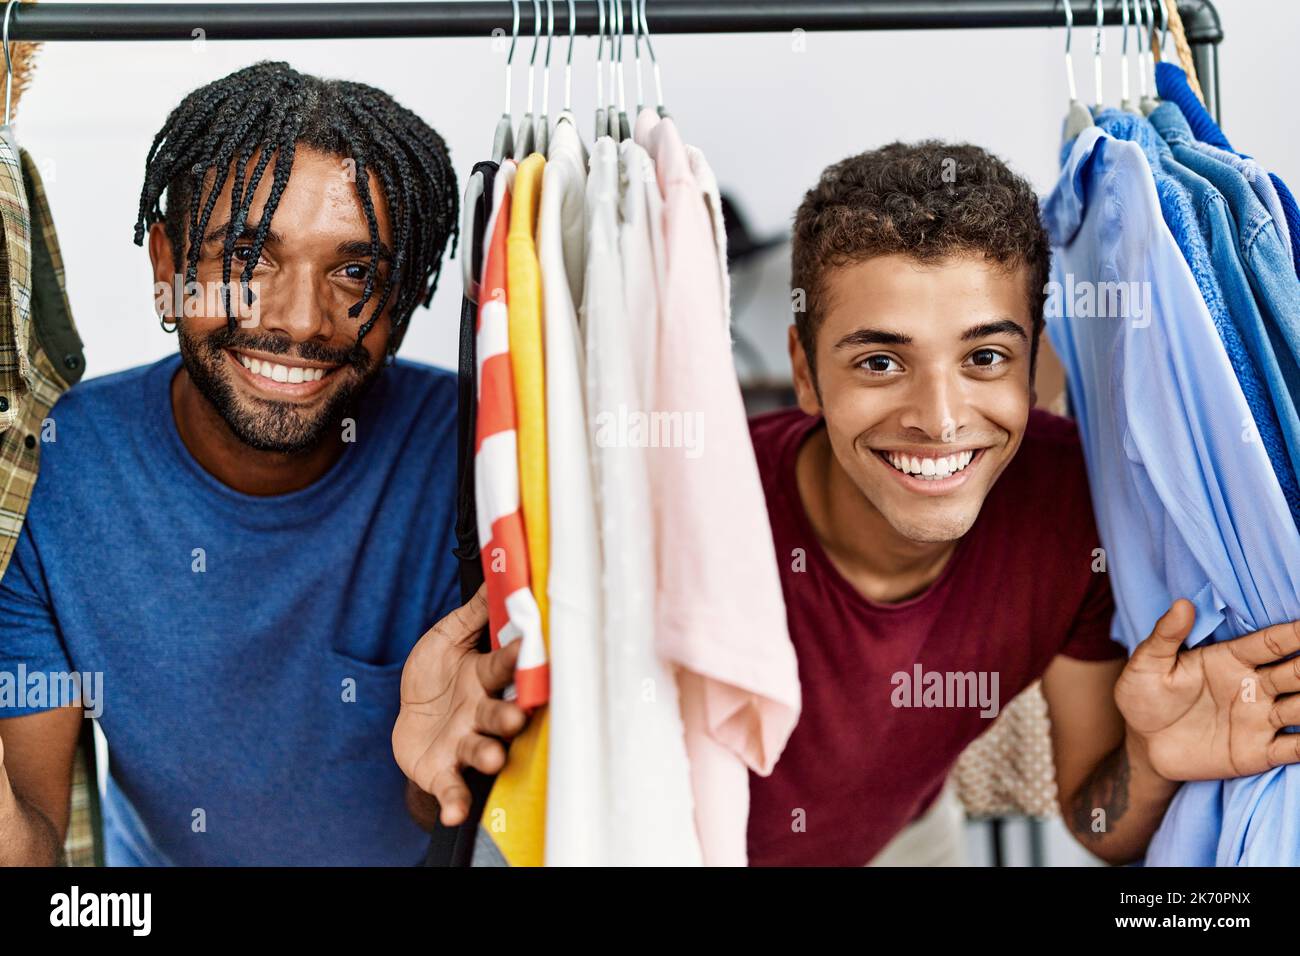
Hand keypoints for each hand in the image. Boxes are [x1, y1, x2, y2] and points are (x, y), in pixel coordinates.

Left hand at [392, 586, 528, 825]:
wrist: (409, 721)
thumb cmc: (436, 676)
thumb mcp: (447, 637)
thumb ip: (472, 613)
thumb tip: (497, 572)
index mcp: (484, 675)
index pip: (503, 665)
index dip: (516, 658)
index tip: (530, 648)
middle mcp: (481, 711)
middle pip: (500, 712)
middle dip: (509, 714)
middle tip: (517, 714)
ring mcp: (464, 743)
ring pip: (482, 748)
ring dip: (489, 754)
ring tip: (493, 757)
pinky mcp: (444, 771)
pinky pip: (453, 787)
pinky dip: (455, 801)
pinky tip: (454, 813)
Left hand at [1115, 600, 1299, 780]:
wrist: (1142, 743)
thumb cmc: (1143, 696)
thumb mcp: (1146, 665)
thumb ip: (1165, 636)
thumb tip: (1182, 605)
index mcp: (1231, 659)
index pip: (1271, 643)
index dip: (1296, 633)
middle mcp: (1254, 687)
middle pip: (1296, 673)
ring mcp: (1260, 720)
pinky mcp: (1258, 752)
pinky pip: (1295, 749)